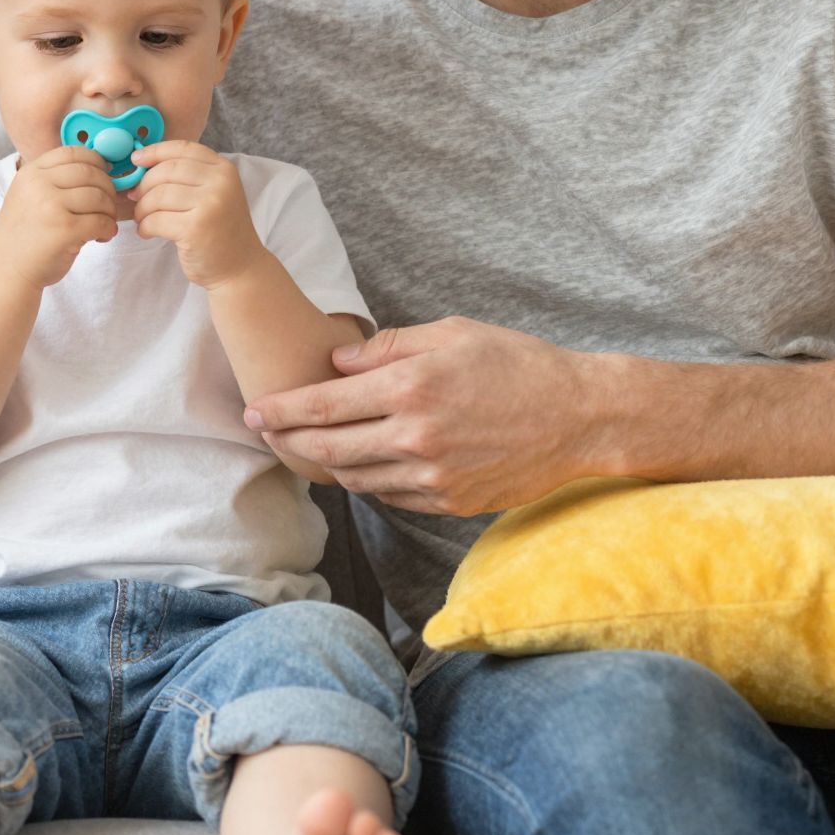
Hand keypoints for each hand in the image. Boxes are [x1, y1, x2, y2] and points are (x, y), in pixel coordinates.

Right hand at [0, 146, 118, 288]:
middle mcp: (39, 185)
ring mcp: (52, 207)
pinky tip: (102, 236)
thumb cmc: (24, 235)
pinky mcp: (66, 230)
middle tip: (107, 205)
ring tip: (104, 222)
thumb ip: (53, 179)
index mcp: (31, 173)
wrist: (7, 271)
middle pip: (90, 172)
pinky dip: (109, 228)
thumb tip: (98, 167)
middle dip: (107, 188)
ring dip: (109, 211)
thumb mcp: (28, 196)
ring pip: (99, 197)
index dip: (95, 161)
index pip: (72, 152)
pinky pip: (101, 221)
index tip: (103, 174)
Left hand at [129, 141, 263, 287]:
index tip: (136, 160)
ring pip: (158, 196)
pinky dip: (145, 227)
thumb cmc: (220, 230)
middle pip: (166, 171)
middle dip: (144, 184)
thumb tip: (142, 164)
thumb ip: (189, 176)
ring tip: (143, 219)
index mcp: (224, 170)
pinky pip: (156, 220)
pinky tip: (147, 232)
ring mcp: (209, 205)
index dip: (155, 152)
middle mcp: (220, 183)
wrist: (240, 268)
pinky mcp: (195, 229)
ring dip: (142, 209)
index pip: (182, 149)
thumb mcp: (214, 194)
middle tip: (135, 198)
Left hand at [242, 318, 615, 514]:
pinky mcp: (449, 501)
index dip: (281, 410)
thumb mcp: (454, 333)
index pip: (324, 405)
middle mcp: (416, 436)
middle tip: (265, 432)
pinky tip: (359, 464)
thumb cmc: (517, 364)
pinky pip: (390, 496)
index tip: (254, 411)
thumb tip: (338, 364)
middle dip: (288, 440)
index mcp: (413, 387)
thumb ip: (389, 347)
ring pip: (355, 477)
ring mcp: (433, 476)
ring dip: (324, 463)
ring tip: (306, 447)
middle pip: (328, 447)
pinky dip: (367, 481)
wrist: (579, 418)